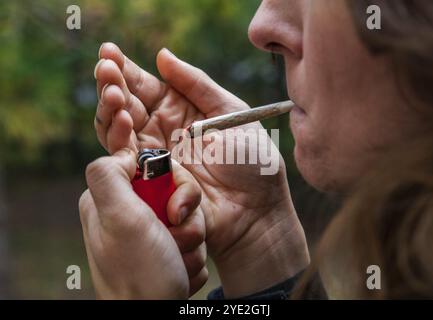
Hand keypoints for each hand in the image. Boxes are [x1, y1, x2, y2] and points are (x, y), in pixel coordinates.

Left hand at [79, 148, 206, 298]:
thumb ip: (108, 174)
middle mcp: (129, 214)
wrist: (154, 316)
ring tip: (176, 261)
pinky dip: (192, 258)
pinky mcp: (167, 251)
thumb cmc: (138, 273)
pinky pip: (194, 241)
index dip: (169, 183)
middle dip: (186, 218)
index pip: (150, 167)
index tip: (172, 207)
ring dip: (192, 242)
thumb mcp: (118, 217)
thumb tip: (123, 154)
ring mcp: (150, 234)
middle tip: (174, 238)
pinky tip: (178, 271)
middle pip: (176, 193)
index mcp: (112, 199)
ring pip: (190, 218)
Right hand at [94, 42, 308, 296]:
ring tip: (114, 92)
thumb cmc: (253, 162)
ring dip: (110, 108)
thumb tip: (162, 55)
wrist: (257, 211)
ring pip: (117, 129)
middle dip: (112, 84)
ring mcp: (152, 157)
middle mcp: (162, 132)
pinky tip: (121, 118)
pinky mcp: (148, 182)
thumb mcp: (231, 112)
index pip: (146, 86)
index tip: (108, 51)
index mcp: (182, 111)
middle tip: (105, 68)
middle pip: (126, 105)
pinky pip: (123, 157)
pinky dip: (116, 137)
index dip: (126, 69)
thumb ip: (197, 85)